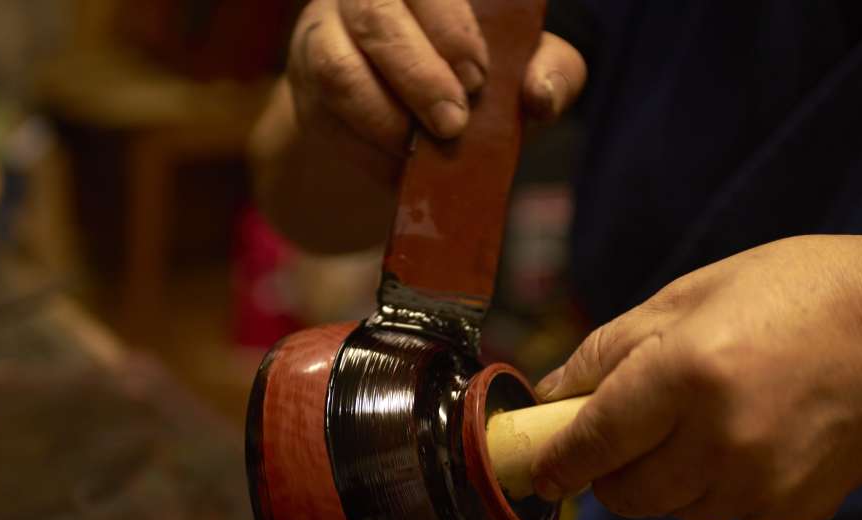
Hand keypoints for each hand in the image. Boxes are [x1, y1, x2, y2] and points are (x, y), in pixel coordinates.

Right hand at [260, 0, 585, 251]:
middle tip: (453, 122)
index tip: (477, 76)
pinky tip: (399, 163)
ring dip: (386, 116)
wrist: (409, 125)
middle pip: (376, 12)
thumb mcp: (524, 74)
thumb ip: (553, 73)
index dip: (451, 26)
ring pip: (340, 65)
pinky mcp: (308, 78)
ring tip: (424, 146)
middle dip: (419, 73)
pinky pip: (329, 112)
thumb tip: (540, 95)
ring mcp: (330, 27)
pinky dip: (369, 143)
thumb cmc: (476, 83)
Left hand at [531, 235, 861, 519]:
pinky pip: (726, 510)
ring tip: (709, 417)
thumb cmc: (796, 293)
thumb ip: (610, 350)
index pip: (595, 440)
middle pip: (626, 493)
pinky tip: (754, 433)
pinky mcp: (795, 507)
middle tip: (630, 431)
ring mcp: (763, 481)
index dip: (558, 460)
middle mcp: (722, 438)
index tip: (540, 469)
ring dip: (669, 475)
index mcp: (688, 372)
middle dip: (612, 469)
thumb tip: (551, 394)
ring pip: (674, 507)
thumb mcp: (690, 294)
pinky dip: (720, 482)